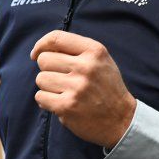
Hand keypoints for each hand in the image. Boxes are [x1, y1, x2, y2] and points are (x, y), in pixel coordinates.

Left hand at [31, 30, 136, 148]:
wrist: (122, 120)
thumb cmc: (105, 87)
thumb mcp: (99, 61)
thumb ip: (75, 50)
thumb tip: (40, 50)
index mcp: (95, 51)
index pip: (56, 38)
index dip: (40, 45)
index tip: (36, 54)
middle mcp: (86, 67)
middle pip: (44, 59)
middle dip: (48, 69)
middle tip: (61, 79)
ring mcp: (77, 87)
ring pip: (41, 78)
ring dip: (48, 87)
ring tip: (65, 92)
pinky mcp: (68, 106)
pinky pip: (40, 97)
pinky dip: (46, 101)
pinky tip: (61, 103)